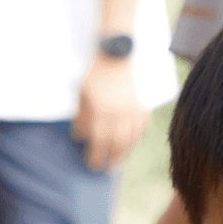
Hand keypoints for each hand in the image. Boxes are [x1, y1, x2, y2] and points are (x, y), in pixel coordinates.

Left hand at [73, 54, 148, 169]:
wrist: (117, 54)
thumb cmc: (95, 75)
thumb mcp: (82, 95)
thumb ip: (82, 117)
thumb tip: (80, 137)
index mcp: (102, 112)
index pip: (99, 141)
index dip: (95, 155)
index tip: (92, 164)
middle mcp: (119, 114)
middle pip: (117, 144)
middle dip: (111, 159)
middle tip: (106, 169)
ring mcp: (133, 110)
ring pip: (131, 138)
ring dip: (125, 152)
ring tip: (119, 161)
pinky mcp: (142, 105)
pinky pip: (142, 127)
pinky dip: (138, 137)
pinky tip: (132, 143)